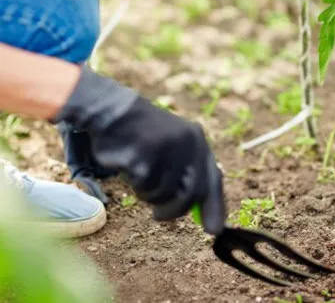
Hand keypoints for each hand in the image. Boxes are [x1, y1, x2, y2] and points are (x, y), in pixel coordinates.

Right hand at [52, 67, 225, 233]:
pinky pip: (142, 185)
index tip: (213, 231)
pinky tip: (126, 163)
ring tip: (137, 173)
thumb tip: (199, 211)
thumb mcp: (173, 148)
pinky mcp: (143, 154)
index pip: (213, 179)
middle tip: (159, 217)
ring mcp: (166, 148)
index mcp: (197, 139)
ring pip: (162, 193)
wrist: (112, 111)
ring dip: (147, 194)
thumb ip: (188, 175)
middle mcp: (187, 143)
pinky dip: (132, 182)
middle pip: (190, 194)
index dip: (214, 207)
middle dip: (174, 211)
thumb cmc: (142, 136)